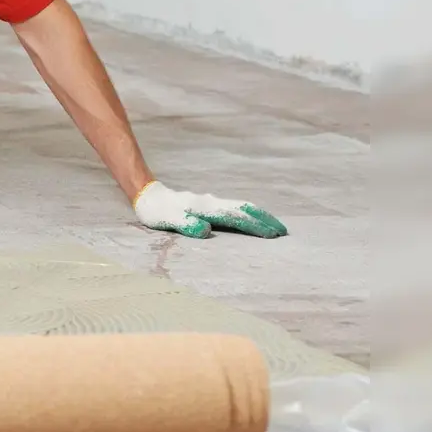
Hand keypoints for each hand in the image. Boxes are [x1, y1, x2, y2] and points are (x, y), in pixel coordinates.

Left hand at [132, 181, 287, 238]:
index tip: (273, 234)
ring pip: (241, 206)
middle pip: (245, 208)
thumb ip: (186, 224)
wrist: (148, 196)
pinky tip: (251, 220)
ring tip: (274, 226)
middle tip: (284, 231)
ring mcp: (211, 202)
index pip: (237, 217)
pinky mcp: (208, 205)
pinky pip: (234, 208)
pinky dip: (248, 213)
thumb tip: (206, 231)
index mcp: (206, 208)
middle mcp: (212, 203)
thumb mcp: (168, 220)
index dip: (256, 226)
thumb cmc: (157, 212)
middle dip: (265, 219)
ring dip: (259, 215)